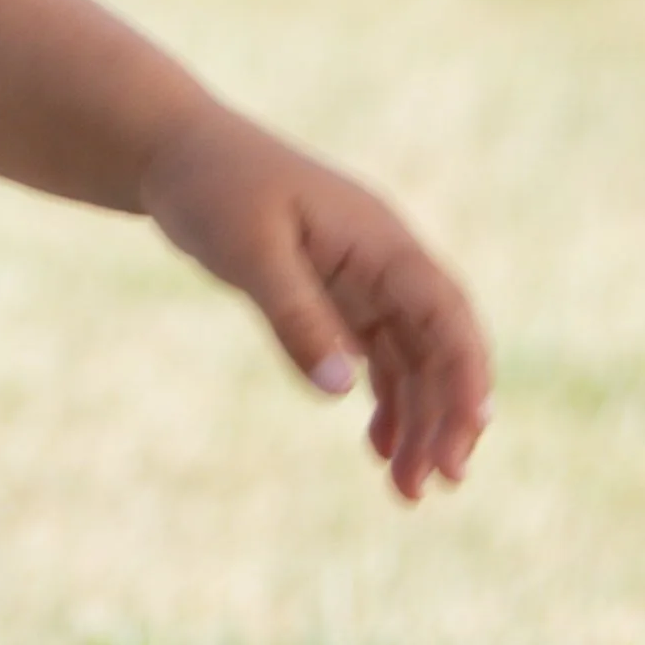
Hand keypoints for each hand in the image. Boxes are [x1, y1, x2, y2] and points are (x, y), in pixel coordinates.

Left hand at [140, 108, 490, 500]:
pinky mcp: (337, 296)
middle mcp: (386, 262)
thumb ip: (295, 317)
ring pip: (412, 360)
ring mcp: (365, 280)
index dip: (466, 374)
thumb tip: (342, 391)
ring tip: (408, 490)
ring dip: (418, 421)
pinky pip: (377, 357)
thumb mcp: (249, 252)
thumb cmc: (213, 188)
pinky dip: (384, 403)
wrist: (175, 154)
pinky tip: (380, 448)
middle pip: (439, 346)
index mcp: (380, 240)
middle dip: (446, 415)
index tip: (470, 433)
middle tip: (437, 483)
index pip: (444, 313)